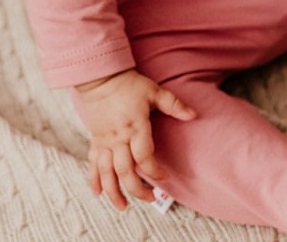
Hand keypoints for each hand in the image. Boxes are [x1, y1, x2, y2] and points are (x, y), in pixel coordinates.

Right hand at [76, 69, 195, 209]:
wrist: (102, 78)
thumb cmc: (131, 85)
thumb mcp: (155, 91)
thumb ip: (174, 105)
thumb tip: (194, 115)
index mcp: (136, 126)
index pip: (144, 156)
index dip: (154, 170)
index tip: (164, 178)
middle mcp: (118, 138)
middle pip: (125, 171)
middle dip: (136, 189)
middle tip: (150, 199)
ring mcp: (104, 141)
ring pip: (106, 173)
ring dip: (113, 192)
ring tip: (122, 206)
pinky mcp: (95, 140)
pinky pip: (92, 164)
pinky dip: (93, 180)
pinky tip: (97, 192)